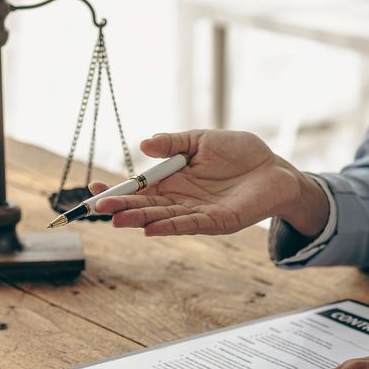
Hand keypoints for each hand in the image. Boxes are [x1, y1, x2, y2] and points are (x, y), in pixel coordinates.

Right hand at [90, 130, 330, 237]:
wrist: (275, 168)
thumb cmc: (240, 153)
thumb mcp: (201, 140)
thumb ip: (173, 143)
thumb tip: (144, 144)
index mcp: (174, 180)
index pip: (140, 188)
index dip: (118, 190)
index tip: (93, 190)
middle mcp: (182, 199)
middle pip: (146, 206)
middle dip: (122, 207)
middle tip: (97, 209)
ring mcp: (198, 212)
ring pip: (162, 217)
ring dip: (139, 219)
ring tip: (116, 220)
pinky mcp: (217, 222)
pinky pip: (189, 224)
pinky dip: (169, 226)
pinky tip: (149, 228)